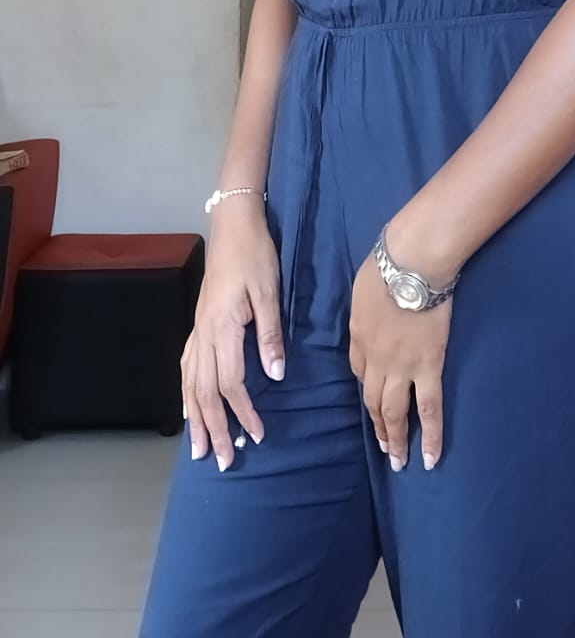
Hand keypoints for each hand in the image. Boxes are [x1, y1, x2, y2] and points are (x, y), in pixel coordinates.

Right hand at [181, 204, 283, 471]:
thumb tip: (274, 377)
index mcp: (222, 327)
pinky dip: (186, 393)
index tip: (256, 436)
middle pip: (203, 391)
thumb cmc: (255, 256)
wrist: (233, 226)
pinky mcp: (198, 324)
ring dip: (194, 418)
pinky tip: (188, 407)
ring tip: (196, 449)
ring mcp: (197, 329)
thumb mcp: (268, 292)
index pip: (230, 382)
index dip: (242, 412)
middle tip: (219, 462)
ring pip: (189, 383)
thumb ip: (269, 335)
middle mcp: (203, 333)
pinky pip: (186, 366)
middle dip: (212, 428)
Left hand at [349, 253, 451, 472]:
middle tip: (384, 448)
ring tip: (398, 461)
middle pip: (372, 400)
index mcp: (358, 338)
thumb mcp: (362, 290)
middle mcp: (376, 361)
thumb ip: (366, 311)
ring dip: (395, 439)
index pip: (359, 369)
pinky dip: (431, 436)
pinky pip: (429, 409)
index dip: (366, 382)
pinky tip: (430, 458)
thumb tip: (375, 319)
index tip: (373, 389)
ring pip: (395, 412)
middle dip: (378, 425)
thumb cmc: (386, 268)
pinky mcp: (428, 368)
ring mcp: (402, 368)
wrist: (411, 266)